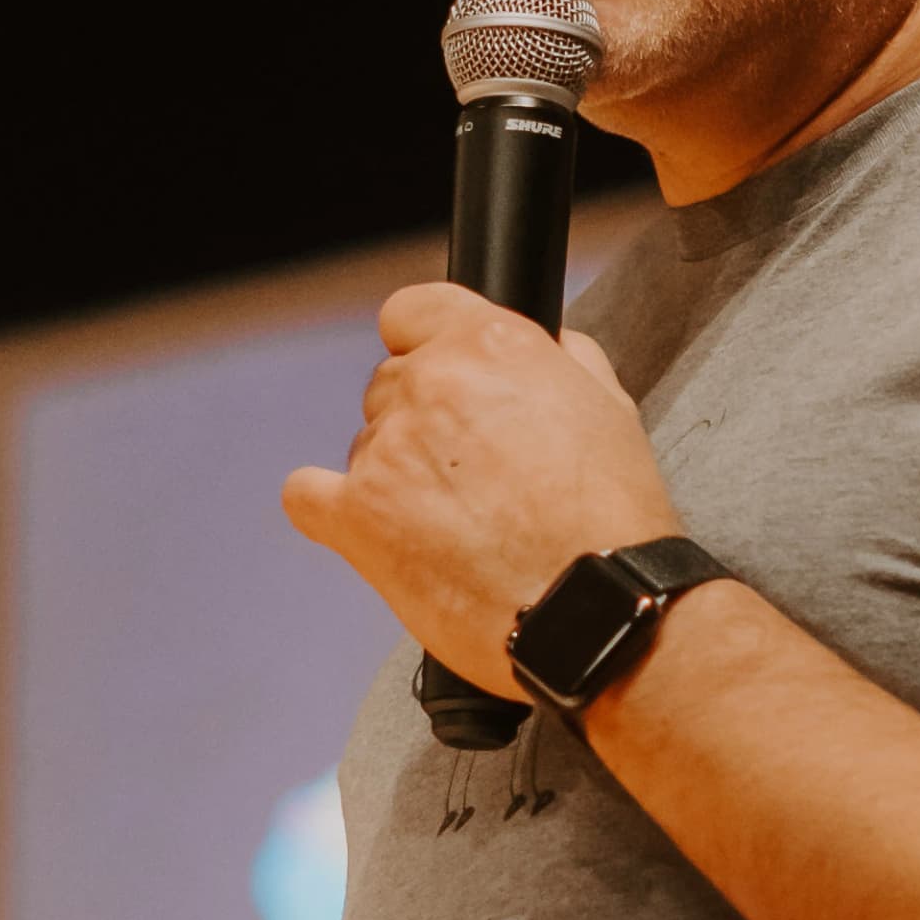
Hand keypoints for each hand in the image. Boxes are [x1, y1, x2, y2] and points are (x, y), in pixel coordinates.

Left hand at [281, 283, 680, 681]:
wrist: (595, 607)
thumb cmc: (612, 518)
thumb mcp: (609, 406)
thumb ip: (561, 361)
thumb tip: (544, 351)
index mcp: (490, 345)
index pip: (413, 312)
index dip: (427, 346)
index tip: (441, 377)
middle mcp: (431, 384)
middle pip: (390, 382)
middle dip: (421, 420)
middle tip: (468, 473)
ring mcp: (387, 451)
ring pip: (364, 443)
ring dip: (394, 472)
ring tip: (452, 524)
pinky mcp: (358, 517)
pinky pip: (307, 495)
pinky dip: (329, 507)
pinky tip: (365, 525)